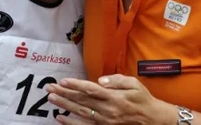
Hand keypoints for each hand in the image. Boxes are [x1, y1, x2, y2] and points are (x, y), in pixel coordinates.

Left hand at [46, 75, 171, 124]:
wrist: (150, 119)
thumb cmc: (141, 98)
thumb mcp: (133, 83)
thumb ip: (116, 80)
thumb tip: (100, 80)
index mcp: (114, 97)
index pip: (91, 90)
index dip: (76, 85)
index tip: (63, 81)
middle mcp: (107, 109)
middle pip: (82, 100)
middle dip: (64, 94)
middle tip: (50, 88)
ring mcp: (104, 120)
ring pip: (80, 112)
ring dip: (64, 106)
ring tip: (52, 99)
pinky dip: (71, 123)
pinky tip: (60, 118)